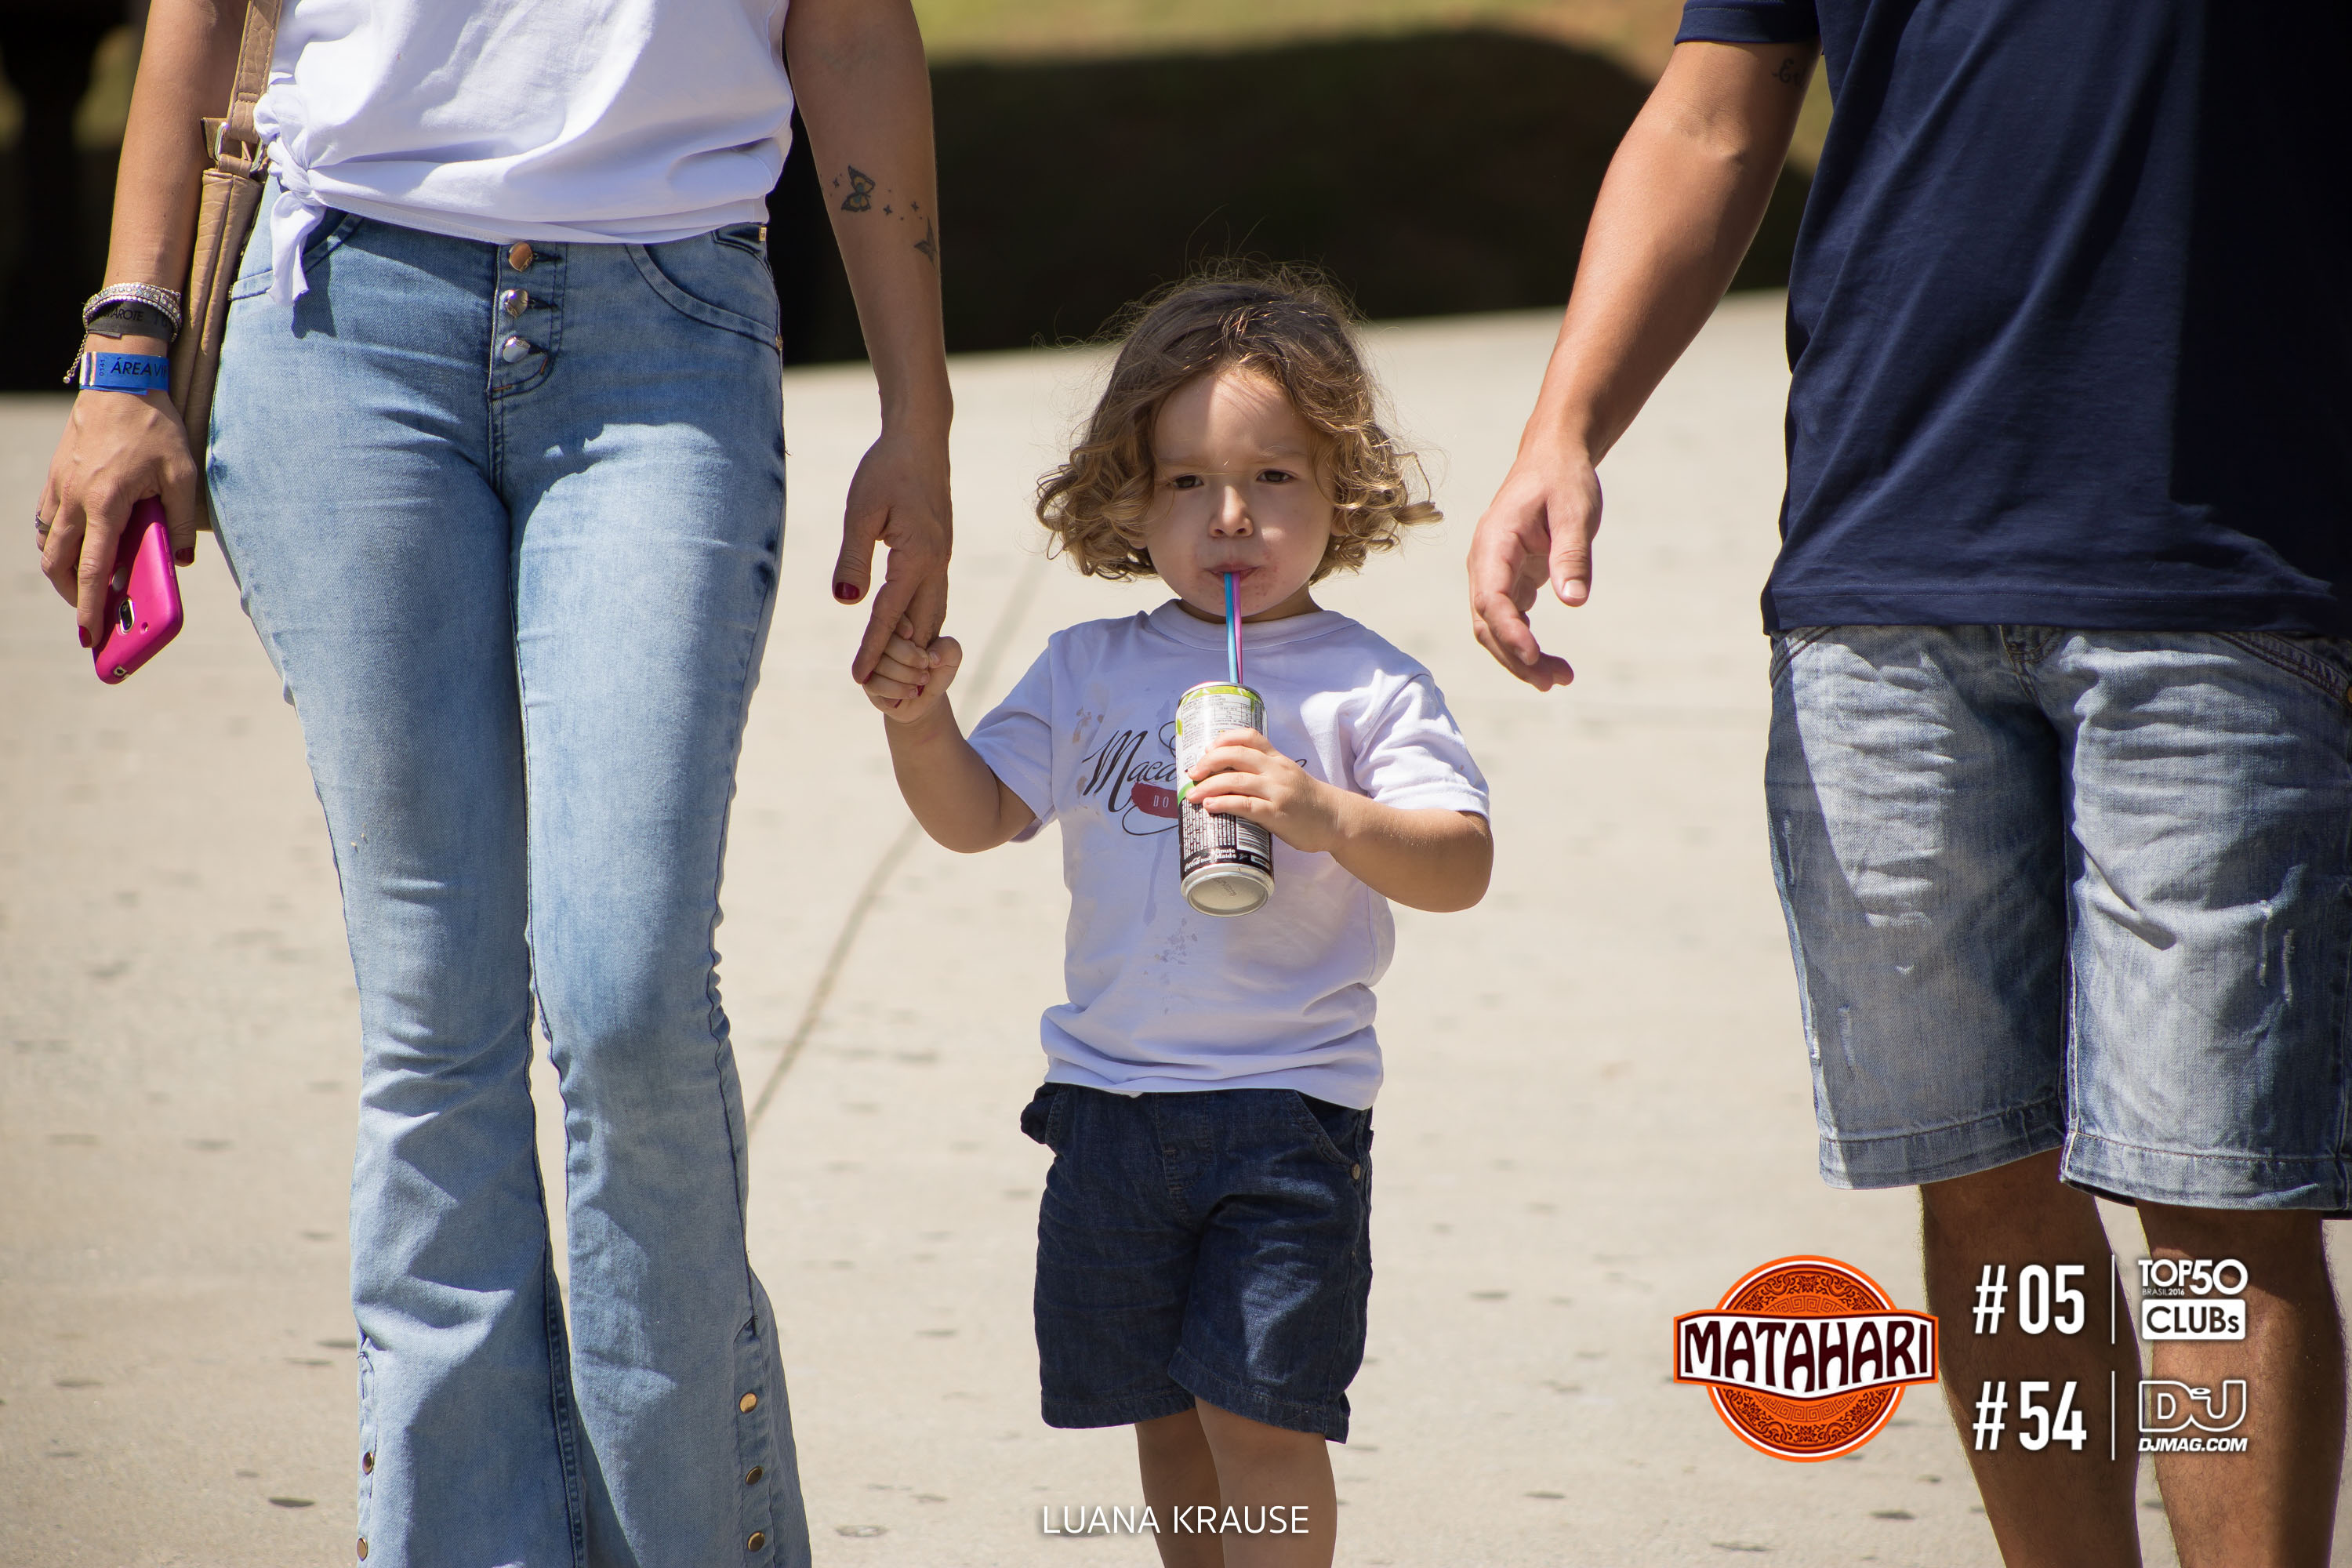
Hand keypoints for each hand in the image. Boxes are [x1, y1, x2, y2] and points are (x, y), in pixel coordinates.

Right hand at [39, 378, 201, 646]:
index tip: (91, 636)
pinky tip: (81, 545)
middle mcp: (75, 498)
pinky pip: (48, 519)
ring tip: (87, 586)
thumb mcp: (183, 475)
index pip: (92, 568)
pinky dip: (59, 541)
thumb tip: (179, 560)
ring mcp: (59, 487)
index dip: (91, 607)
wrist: (120, 381)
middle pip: (58, 563)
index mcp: (106, 502)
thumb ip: (181, 521)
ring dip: (63, 569)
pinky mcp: (56, 476)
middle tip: (92, 616)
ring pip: (48, 542)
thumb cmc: (155, 427)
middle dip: (72, 596)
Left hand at [835, 422, 950, 683]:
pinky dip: (920, 621)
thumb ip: (853, 557)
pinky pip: (932, 598)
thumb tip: (847, 601)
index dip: (873, 649)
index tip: (858, 678)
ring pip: (932, 614)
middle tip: (877, 689)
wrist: (921, 441)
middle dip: (901, 659)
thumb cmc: (885, 470)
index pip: (890, 615)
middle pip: (921, 626)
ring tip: (895, 670)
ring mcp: (942, 560)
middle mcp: (937, 564)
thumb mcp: (860, 511)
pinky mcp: (939, 553)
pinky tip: (907, 631)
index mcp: (917, 557)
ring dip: (915, 643)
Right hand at [862, 617, 961, 724]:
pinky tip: (911, 692)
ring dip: (906, 675)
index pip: (892, 618)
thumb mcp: (952, 658)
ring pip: (880, 664)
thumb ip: (949, 650)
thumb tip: (931, 656)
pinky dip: (897, 690)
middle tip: (925, 666)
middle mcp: (882, 642)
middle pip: (885, 642)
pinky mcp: (867, 682)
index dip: (899, 625)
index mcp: (900, 628)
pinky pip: (874, 683)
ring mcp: (871, 662)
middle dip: (908, 656)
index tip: (911, 634)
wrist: (926, 698)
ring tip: (922, 680)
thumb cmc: (936, 671)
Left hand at [1187, 729, 1342, 852]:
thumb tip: (1227, 776)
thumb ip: (1264, 772)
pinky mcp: (1277, 814)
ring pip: (1236, 780)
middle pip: (1235, 755)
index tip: (1207, 749)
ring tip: (1193, 795)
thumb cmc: (1308, 802)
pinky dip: (1224, 803)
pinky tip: (1211, 806)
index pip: (1249, 737)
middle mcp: (1276, 771)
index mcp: (1277, 759)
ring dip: (1209, 786)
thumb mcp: (1288, 777)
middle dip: (1208, 762)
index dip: (1224, 739)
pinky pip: (1245, 805)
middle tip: (1193, 774)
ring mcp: (1277, 791)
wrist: (1335, 820)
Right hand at [1465, 441, 1598, 690]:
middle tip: (1554, 680)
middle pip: (1487, 623)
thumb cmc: (1564, 480)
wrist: (1553, 460)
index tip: (1534, 654)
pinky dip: (1524, 645)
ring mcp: (1493, 574)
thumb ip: (1572, 554)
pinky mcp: (1508, 582)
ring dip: (1519, 657)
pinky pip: (1507, 622)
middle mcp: (1485, 563)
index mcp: (1494, 542)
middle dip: (1515, 656)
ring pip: (1494, 628)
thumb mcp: (1576, 511)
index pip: (1491, 597)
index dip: (1509, 631)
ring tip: (1558, 679)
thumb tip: (1574, 600)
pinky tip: (1549, 663)